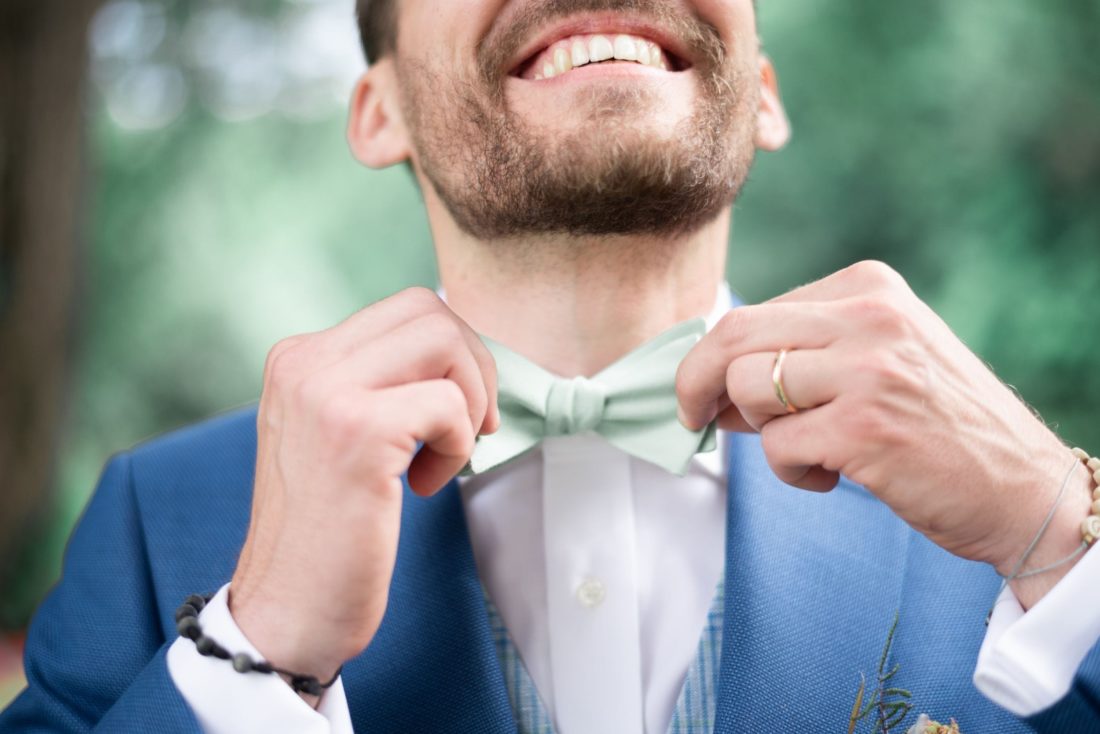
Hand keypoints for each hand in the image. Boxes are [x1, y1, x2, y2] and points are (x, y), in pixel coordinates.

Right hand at [229, 287, 498, 690]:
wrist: (287, 610)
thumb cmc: (325, 530)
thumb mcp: (335, 435)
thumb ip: (374, 384)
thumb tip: (458, 349)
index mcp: (299, 358)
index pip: (407, 309)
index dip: (455, 355)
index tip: (458, 411)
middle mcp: (303, 363)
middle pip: (429, 310)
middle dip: (474, 366)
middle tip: (470, 427)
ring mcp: (325, 393)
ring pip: (443, 339)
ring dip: (469, 399)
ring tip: (444, 453)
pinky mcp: (356, 432)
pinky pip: (449, 405)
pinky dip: (456, 447)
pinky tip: (423, 486)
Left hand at [676, 261, 1088, 601]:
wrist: (1024, 489)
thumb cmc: (940, 428)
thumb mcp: (878, 362)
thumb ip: (802, 358)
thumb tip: (710, 381)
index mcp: (868, 289)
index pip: (755, 311)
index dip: (713, 356)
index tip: (704, 390)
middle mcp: (869, 317)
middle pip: (734, 335)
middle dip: (694, 381)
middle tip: (691, 417)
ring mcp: (868, 370)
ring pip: (746, 388)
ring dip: (757, 432)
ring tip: (805, 450)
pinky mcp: (865, 428)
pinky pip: (776, 445)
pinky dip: (789, 471)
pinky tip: (831, 476)